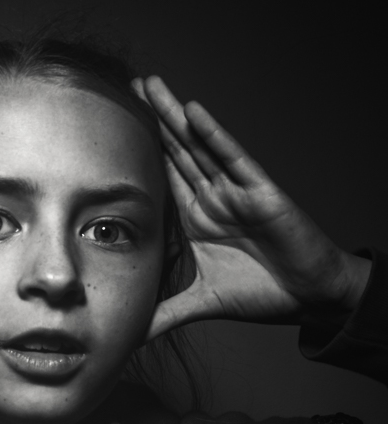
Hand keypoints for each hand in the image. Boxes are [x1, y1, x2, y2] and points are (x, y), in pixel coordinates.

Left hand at [135, 76, 370, 340]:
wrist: (309, 297)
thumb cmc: (262, 292)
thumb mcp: (201, 302)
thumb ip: (164, 314)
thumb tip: (130, 337)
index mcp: (196, 217)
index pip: (162, 176)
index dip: (140, 151)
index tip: (113, 128)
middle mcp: (213, 197)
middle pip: (176, 151)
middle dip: (154, 120)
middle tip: (127, 88)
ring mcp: (236, 191)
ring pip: (200, 146)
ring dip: (176, 116)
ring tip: (153, 86)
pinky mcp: (261, 192)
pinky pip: (234, 159)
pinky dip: (214, 136)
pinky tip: (194, 112)